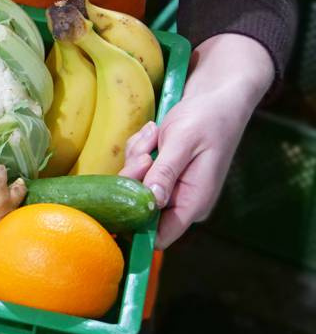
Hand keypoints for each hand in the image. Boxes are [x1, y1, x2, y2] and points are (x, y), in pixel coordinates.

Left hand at [120, 34, 273, 247]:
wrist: (218, 97)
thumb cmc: (207, 118)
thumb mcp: (182, 142)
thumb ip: (165, 172)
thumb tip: (150, 201)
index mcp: (193, 202)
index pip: (159, 236)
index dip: (134, 226)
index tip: (116, 201)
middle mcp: (181, 200)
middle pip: (138, 205)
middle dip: (135, 176)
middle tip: (149, 150)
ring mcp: (171, 186)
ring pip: (133, 182)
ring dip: (138, 156)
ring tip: (158, 134)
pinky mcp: (161, 173)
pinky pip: (136, 168)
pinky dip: (141, 149)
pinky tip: (157, 132)